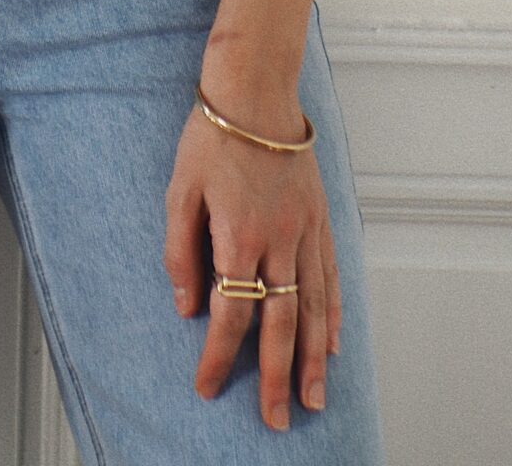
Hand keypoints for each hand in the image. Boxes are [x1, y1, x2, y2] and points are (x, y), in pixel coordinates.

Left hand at [163, 68, 340, 430]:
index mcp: (237, 237)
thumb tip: (186, 306)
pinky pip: (330, 277)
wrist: (255, 90)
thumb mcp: (178, 191)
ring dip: (311, 359)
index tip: (206, 388)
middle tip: (275, 421)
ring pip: (312, 309)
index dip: (217, 356)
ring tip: (310, 400)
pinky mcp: (320, 219)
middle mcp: (277, 242)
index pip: (229, 314)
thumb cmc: (211, 136)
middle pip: (279, 324)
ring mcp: (304, 232)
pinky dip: (333, 316)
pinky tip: (332, 346)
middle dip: (275, 378)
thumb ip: (180, 253)